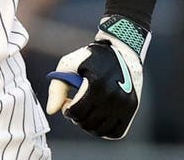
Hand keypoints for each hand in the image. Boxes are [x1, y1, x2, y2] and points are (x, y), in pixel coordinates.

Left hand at [46, 15, 148, 139]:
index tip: (67, 103)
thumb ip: (56, 88)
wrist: (121, 51)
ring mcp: (124, 104)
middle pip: (87, 123)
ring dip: (89, 125)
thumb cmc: (91, 58)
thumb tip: (52, 110)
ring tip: (87, 112)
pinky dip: (105, 130)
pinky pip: (116, 132)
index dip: (67, 110)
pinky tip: (99, 118)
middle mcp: (113, 96)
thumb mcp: (68, 65)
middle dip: (77, 117)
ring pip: (100, 131)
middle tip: (77, 107)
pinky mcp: (132, 109)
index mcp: (96, 84)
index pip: (76, 112)